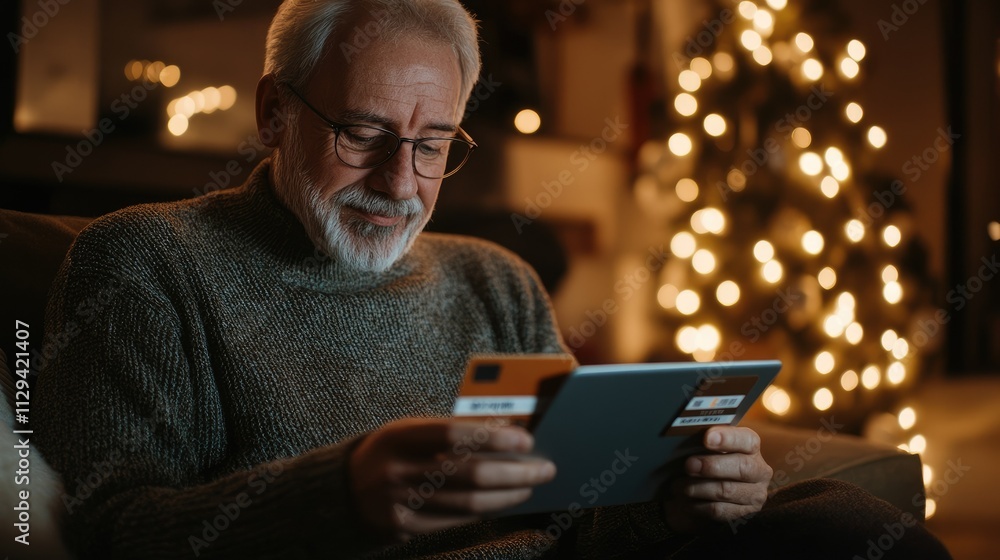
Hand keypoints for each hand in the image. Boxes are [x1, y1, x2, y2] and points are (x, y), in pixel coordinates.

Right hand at [348, 417, 556, 542]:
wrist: (341, 491)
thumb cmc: (388, 452)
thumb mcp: (407, 432)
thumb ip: (448, 432)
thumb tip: (503, 434)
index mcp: (398, 436)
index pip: (454, 434)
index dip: (493, 437)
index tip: (526, 440)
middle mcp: (397, 470)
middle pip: (468, 473)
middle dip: (513, 472)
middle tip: (543, 468)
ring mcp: (399, 503)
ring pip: (467, 503)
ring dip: (506, 495)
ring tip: (529, 486)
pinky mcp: (404, 528)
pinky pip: (455, 521)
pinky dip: (484, 512)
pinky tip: (502, 502)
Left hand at [662, 426, 771, 532]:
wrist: (706, 491)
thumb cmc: (706, 461)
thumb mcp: (707, 448)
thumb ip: (704, 442)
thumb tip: (687, 436)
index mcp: (751, 447)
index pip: (747, 440)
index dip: (727, 438)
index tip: (707, 438)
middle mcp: (759, 470)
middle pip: (741, 467)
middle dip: (711, 466)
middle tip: (689, 465)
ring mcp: (755, 494)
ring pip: (727, 491)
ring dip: (698, 488)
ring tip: (679, 486)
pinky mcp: (745, 514)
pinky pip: (719, 510)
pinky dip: (698, 506)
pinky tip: (685, 501)